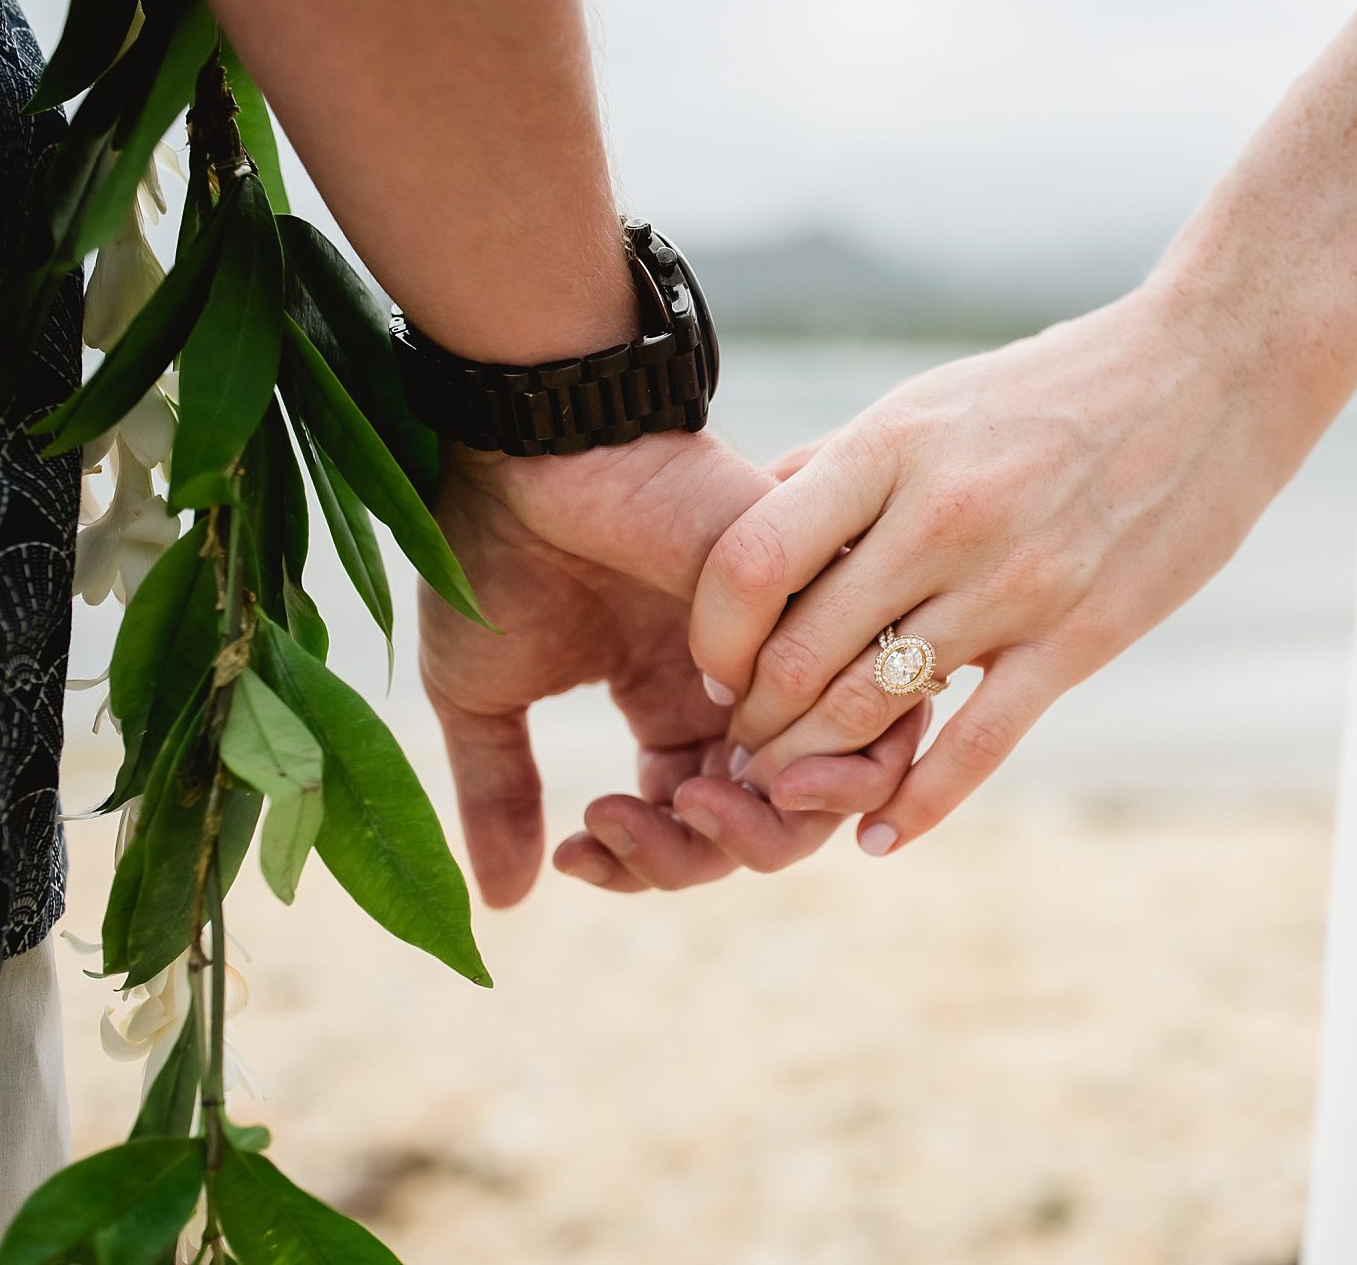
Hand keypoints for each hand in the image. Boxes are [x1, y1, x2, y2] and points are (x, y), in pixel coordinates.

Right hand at [421, 433, 921, 902]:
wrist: (529, 455)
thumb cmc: (496, 556)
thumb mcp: (483, 700)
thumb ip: (500, 798)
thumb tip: (510, 901)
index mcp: (671, 712)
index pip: (691, 830)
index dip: (642, 865)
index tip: (576, 852)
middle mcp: (741, 693)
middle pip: (766, 830)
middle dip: (695, 857)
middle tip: (624, 824)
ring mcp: (787, 656)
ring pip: (824, 795)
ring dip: (757, 830)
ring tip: (690, 806)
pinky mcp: (826, 614)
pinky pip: (873, 722)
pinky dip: (821, 774)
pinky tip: (736, 771)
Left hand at [688, 281, 1346, 859]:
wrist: (1211, 371)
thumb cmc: (1051, 387)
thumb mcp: (927, 403)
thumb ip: (835, 472)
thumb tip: (741, 530)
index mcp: (889, 447)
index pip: (753, 564)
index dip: (715, 635)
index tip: (717, 667)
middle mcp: (942, 517)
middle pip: (803, 653)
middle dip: (755, 721)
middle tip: (742, 749)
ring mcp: (1015, 582)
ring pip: (874, 708)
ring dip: (815, 765)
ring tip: (789, 786)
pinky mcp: (1080, 636)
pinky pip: (980, 745)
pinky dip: (917, 805)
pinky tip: (878, 839)